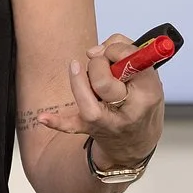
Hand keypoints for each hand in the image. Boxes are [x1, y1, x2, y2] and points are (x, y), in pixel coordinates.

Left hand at [32, 32, 163, 168]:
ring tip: (85, 73)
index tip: (115, 50)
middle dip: (98, 63)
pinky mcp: (89, 128)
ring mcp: (106, 121)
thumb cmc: (142, 103)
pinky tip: (43, 117)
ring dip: (80, 78)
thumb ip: (126, 52)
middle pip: (103, 80)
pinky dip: (56, 121)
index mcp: (147, 94)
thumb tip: (95, 50)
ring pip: (86, 96)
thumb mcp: (148, 77)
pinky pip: (70, 126)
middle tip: (103, 63)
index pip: (129, 63)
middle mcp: (126, 111)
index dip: (117, 50)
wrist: (136, 142)